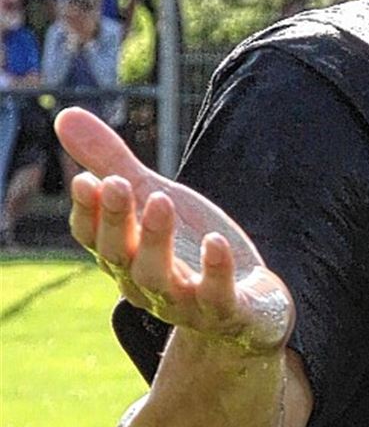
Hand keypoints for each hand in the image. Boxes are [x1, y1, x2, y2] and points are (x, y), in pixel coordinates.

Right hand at [55, 106, 293, 352]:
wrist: (246, 307)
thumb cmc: (190, 249)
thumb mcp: (153, 199)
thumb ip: (114, 163)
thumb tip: (65, 115)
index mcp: (123, 256)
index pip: (92, 238)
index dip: (87, 212)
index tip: (85, 179)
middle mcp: (144, 284)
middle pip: (120, 255)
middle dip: (116, 219)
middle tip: (118, 182)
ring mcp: (184, 302)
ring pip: (159, 279)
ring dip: (157, 240)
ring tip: (163, 200)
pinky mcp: (224, 311)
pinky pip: (216, 297)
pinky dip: (216, 271)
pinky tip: (216, 242)